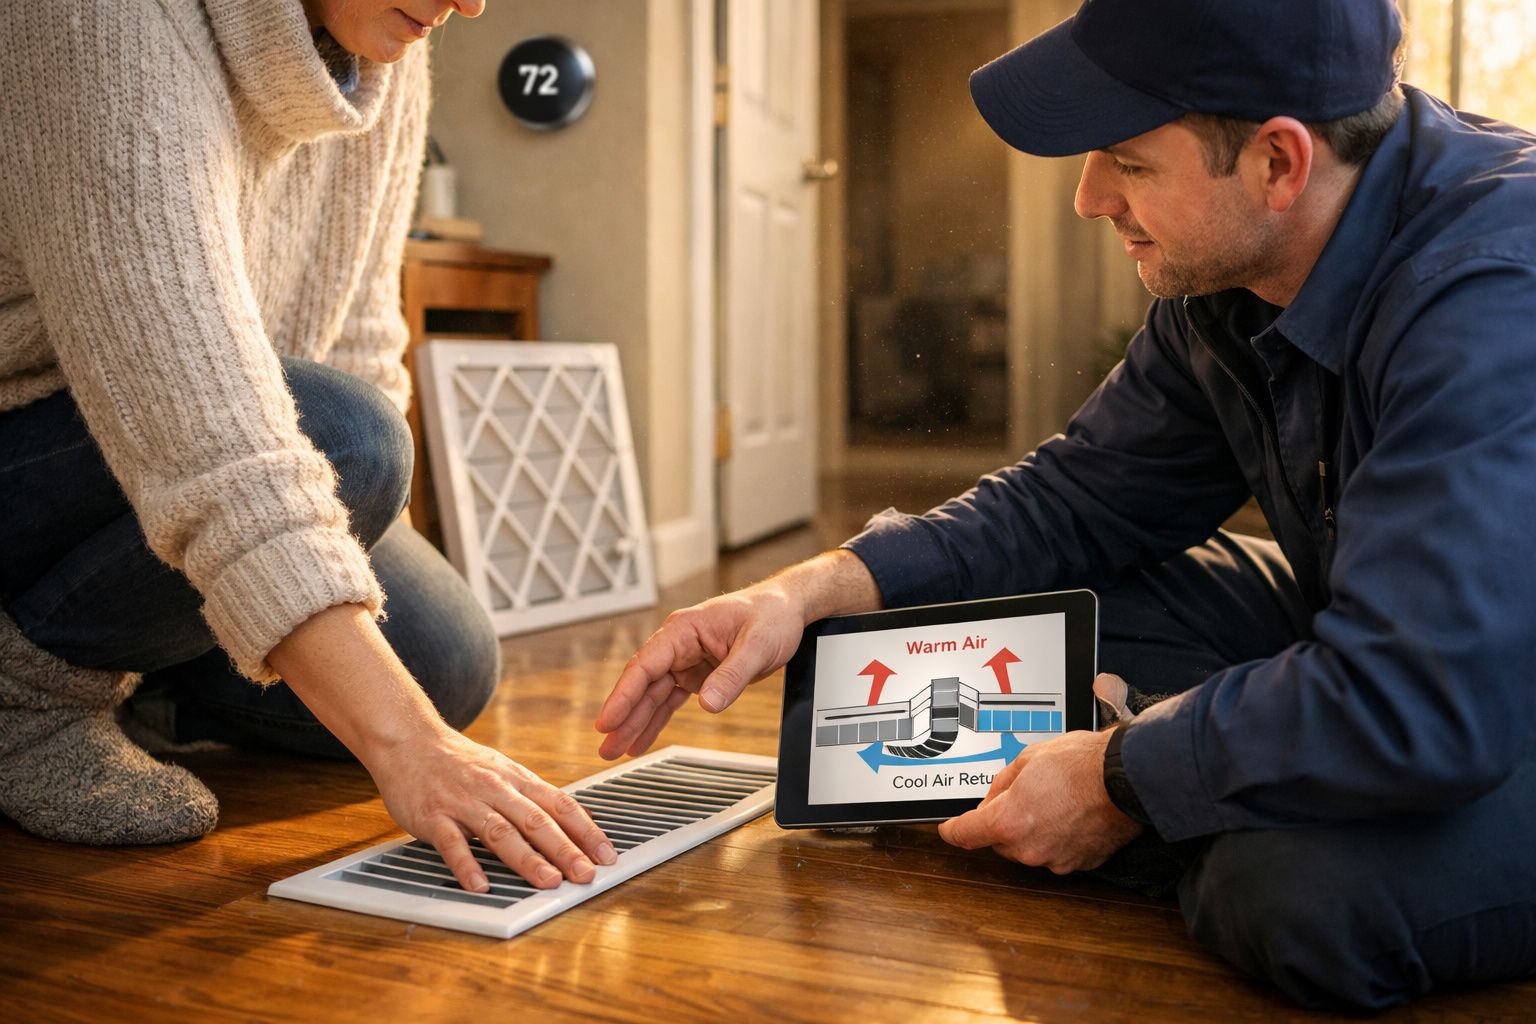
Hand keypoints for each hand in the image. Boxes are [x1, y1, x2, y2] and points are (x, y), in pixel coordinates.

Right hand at [268, 604, 614, 892]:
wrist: (409, 739)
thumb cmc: (460, 761)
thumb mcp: (504, 770)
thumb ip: (535, 795)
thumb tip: (578, 816)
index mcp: (517, 779)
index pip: (560, 805)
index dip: (586, 830)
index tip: (606, 854)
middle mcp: (496, 789)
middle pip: (537, 821)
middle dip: (565, 849)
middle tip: (586, 874)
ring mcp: (465, 802)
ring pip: (501, 832)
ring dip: (527, 859)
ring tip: (548, 881)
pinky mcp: (434, 816)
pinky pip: (453, 843)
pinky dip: (467, 865)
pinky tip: (480, 884)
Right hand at [594, 584, 806, 759]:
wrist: (788, 609)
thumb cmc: (771, 614)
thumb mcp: (757, 644)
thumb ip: (732, 675)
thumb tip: (708, 704)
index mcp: (684, 629)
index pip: (645, 664)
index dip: (623, 695)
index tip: (607, 720)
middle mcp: (679, 644)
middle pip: (642, 684)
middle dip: (623, 716)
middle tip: (605, 746)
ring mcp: (686, 660)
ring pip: (652, 695)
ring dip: (635, 723)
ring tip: (614, 750)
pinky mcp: (697, 674)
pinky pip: (670, 700)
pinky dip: (656, 720)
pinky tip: (641, 740)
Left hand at [937, 728, 1142, 873]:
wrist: (1127, 778)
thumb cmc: (1083, 764)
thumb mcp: (1028, 759)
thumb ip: (1002, 784)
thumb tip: (994, 798)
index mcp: (1008, 822)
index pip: (966, 834)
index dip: (952, 831)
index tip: (947, 829)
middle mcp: (1029, 849)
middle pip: (1000, 841)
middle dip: (1004, 821)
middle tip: (1024, 794)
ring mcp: (1056, 860)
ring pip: (1029, 848)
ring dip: (1033, 830)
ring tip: (1055, 799)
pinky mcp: (1079, 864)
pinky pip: (1056, 852)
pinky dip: (1057, 837)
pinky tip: (1071, 813)